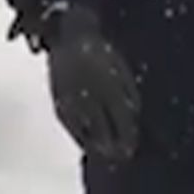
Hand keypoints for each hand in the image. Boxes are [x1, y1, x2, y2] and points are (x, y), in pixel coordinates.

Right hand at [43, 6, 139, 160]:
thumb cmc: (101, 53)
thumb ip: (129, 94)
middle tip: (121, 157)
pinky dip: (80, 137)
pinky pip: (71, 125)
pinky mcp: (59, 100)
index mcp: (111, 86)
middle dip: (114, 147)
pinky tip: (87, 144)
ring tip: (105, 154)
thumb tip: (133, 117)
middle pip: (105, 130)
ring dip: (97, 146)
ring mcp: (73, 99)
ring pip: (86, 131)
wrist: (70, 36)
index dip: (128, 137)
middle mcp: (92, 95)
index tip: (131, 149)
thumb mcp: (121, 69)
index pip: (122, 120)